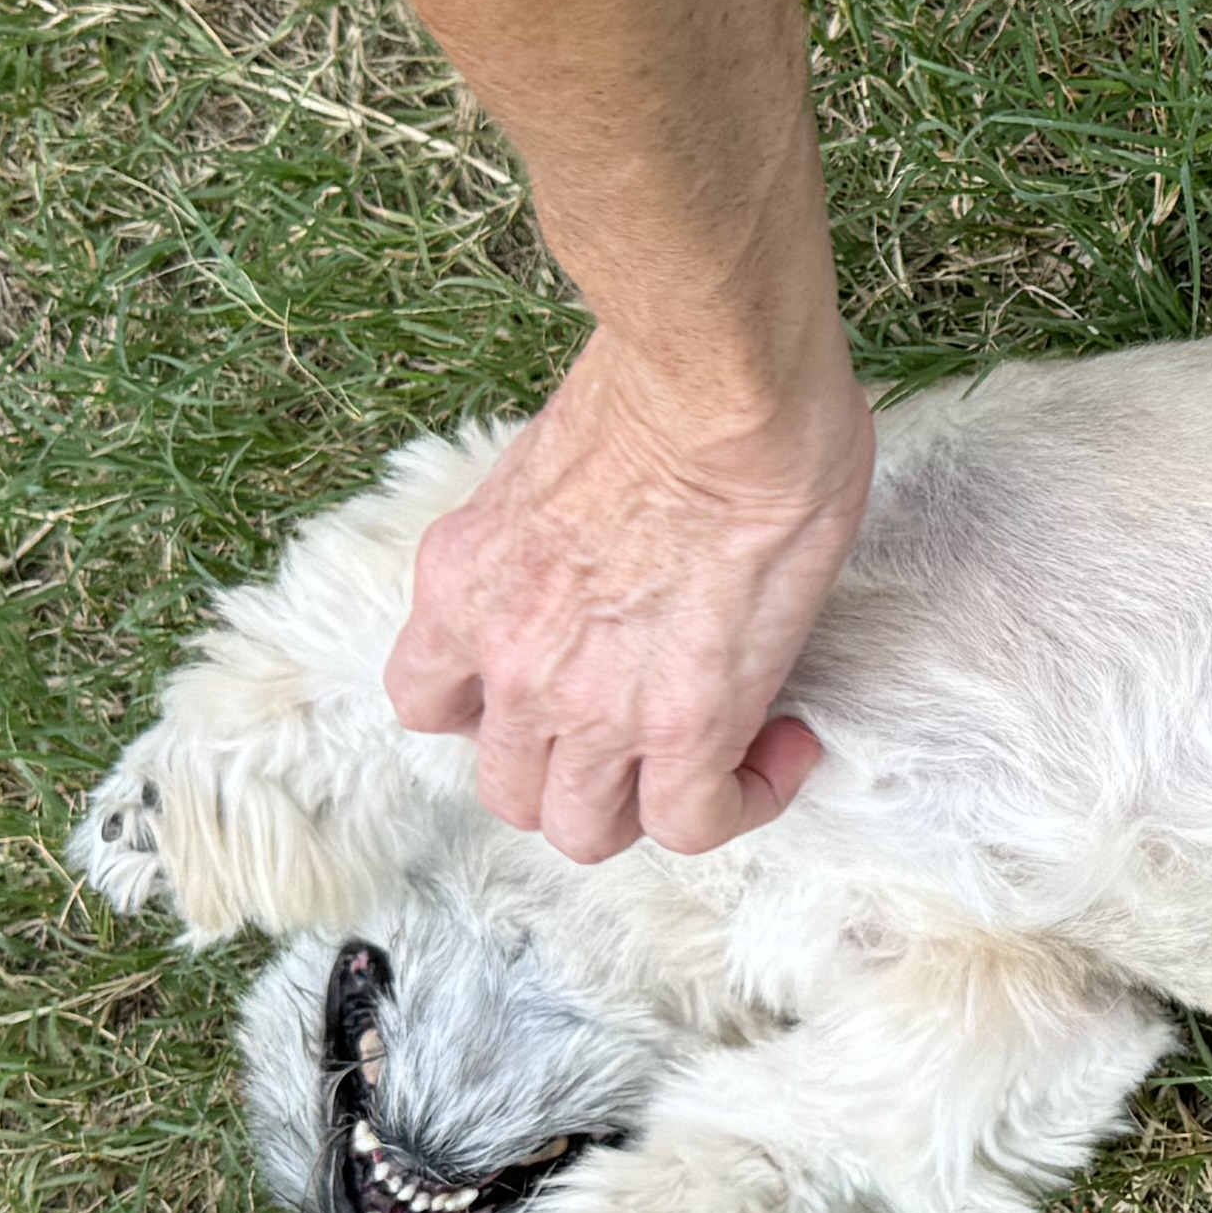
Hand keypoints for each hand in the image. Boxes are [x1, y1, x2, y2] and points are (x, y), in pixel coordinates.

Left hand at [385, 335, 875, 860]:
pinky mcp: (684, 728)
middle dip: (579, 769)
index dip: (493, 715)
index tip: (557, 685)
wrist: (721, 389)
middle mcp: (506, 660)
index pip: (429, 702)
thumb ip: (554, 533)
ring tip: (717, 744)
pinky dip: (739, 802)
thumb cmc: (660, 384)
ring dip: (647, 800)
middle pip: (510, 788)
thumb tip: (615, 537)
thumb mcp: (545, 466)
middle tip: (648, 716)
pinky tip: (782, 746)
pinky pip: (691, 823)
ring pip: (586, 828)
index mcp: (461, 583)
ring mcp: (588, 706)